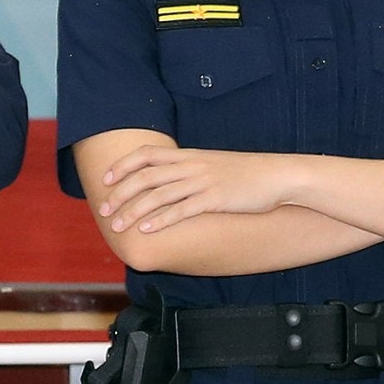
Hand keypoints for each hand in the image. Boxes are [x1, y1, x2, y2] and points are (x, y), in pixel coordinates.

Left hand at [97, 142, 301, 236]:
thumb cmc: (248, 174)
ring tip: (119, 226)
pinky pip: (182, 210)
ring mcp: (203, 182)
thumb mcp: (215, 165)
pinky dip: (161, 219)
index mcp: (190, 156)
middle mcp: (192, 166)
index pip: (147, 154)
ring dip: (134, 210)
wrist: (278, 176)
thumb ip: (192, 170)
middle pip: (145, 176)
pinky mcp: (215, 199)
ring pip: (158, 194)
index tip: (106, 179)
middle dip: (120, 194)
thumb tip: (173, 181)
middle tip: (104, 210)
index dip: (123, 166)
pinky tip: (147, 229)